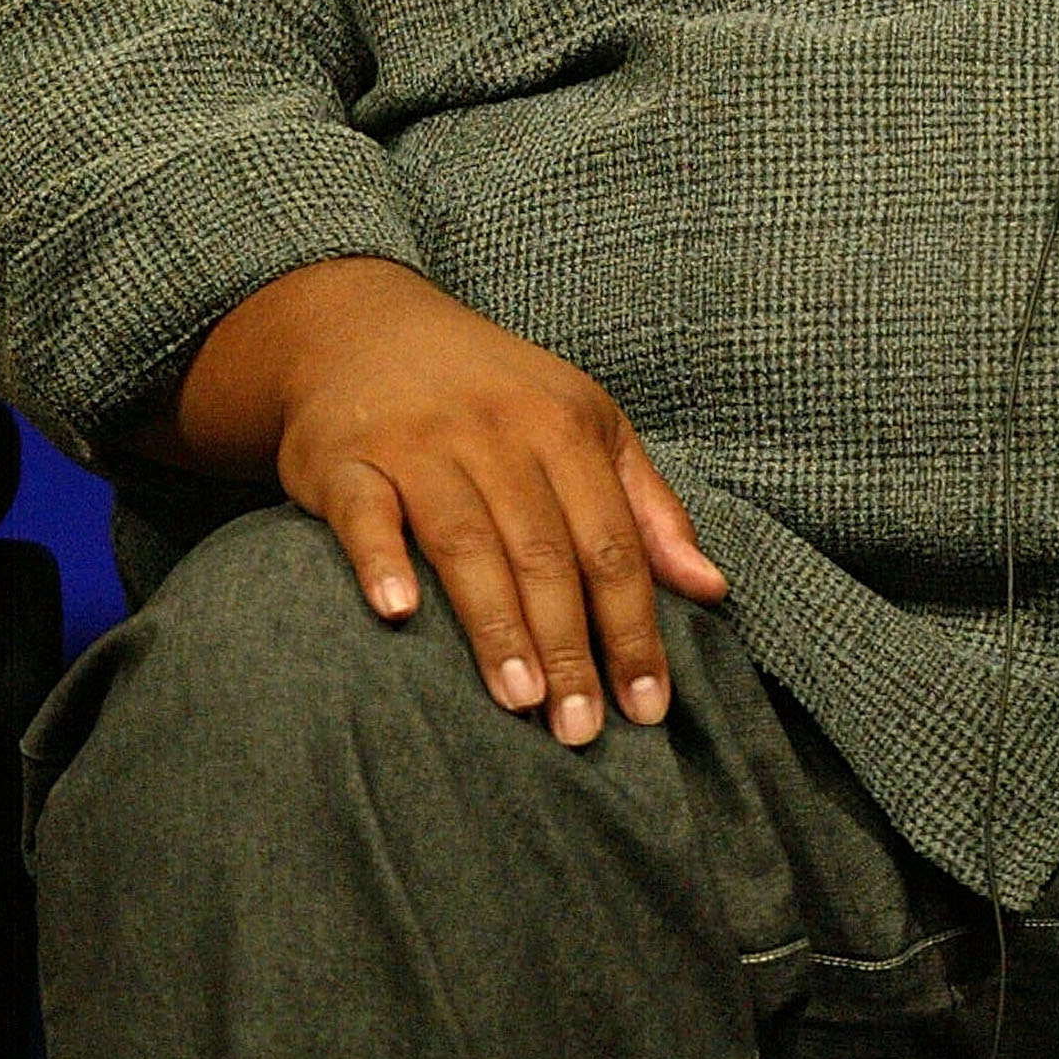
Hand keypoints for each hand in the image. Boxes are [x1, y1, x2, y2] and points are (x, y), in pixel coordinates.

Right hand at [134, 258, 724, 743]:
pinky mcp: (347, 459)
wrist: (365, 327)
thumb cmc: (495, 392)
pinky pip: (366, 513)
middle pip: (545, 551)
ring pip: (467, 540)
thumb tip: (711, 587)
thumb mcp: (587, 423)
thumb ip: (649, 506)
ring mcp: (420, 443)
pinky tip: (398, 612)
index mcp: (567, 426)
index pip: (613, 542)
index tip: (647, 708)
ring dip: (495, 623)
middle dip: (569, 647)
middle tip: (581, 731)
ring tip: (519, 702)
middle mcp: (498, 431)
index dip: (634, 628)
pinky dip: (380, 559)